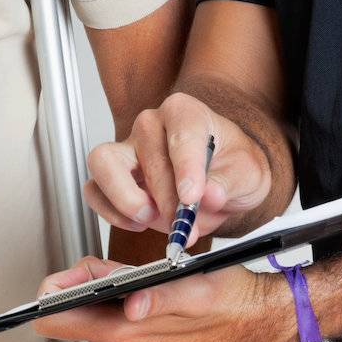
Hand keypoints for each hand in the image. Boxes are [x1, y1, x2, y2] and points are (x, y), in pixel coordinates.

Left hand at [38, 257, 298, 341]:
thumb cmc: (229, 304)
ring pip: (85, 310)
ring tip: (124, 271)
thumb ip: (159, 298)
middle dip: (75, 283)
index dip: (55, 292)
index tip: (69, 274)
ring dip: (95, 286)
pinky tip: (135, 282)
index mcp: (124, 333)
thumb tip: (132, 307)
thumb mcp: (195, 290)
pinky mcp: (134, 337)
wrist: (254, 321)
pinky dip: (111, 294)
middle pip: (65, 312)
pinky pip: (105, 313)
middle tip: (104, 265)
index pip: (55, 320)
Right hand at [86, 93, 273, 245]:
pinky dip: (111, 212)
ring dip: (125, 199)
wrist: (222, 182)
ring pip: (104, 164)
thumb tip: (210, 194)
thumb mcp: (248, 176)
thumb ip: (229, 183)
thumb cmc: (231, 168)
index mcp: (185, 113)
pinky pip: (94, 190)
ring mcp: (126, 148)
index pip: (181, 134)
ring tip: (150, 219)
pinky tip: (138, 224)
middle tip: (184, 228)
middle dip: (166, 201)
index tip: (192, 197)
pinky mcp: (111, 175)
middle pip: (148, 158)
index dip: (186, 168)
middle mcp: (151, 124)